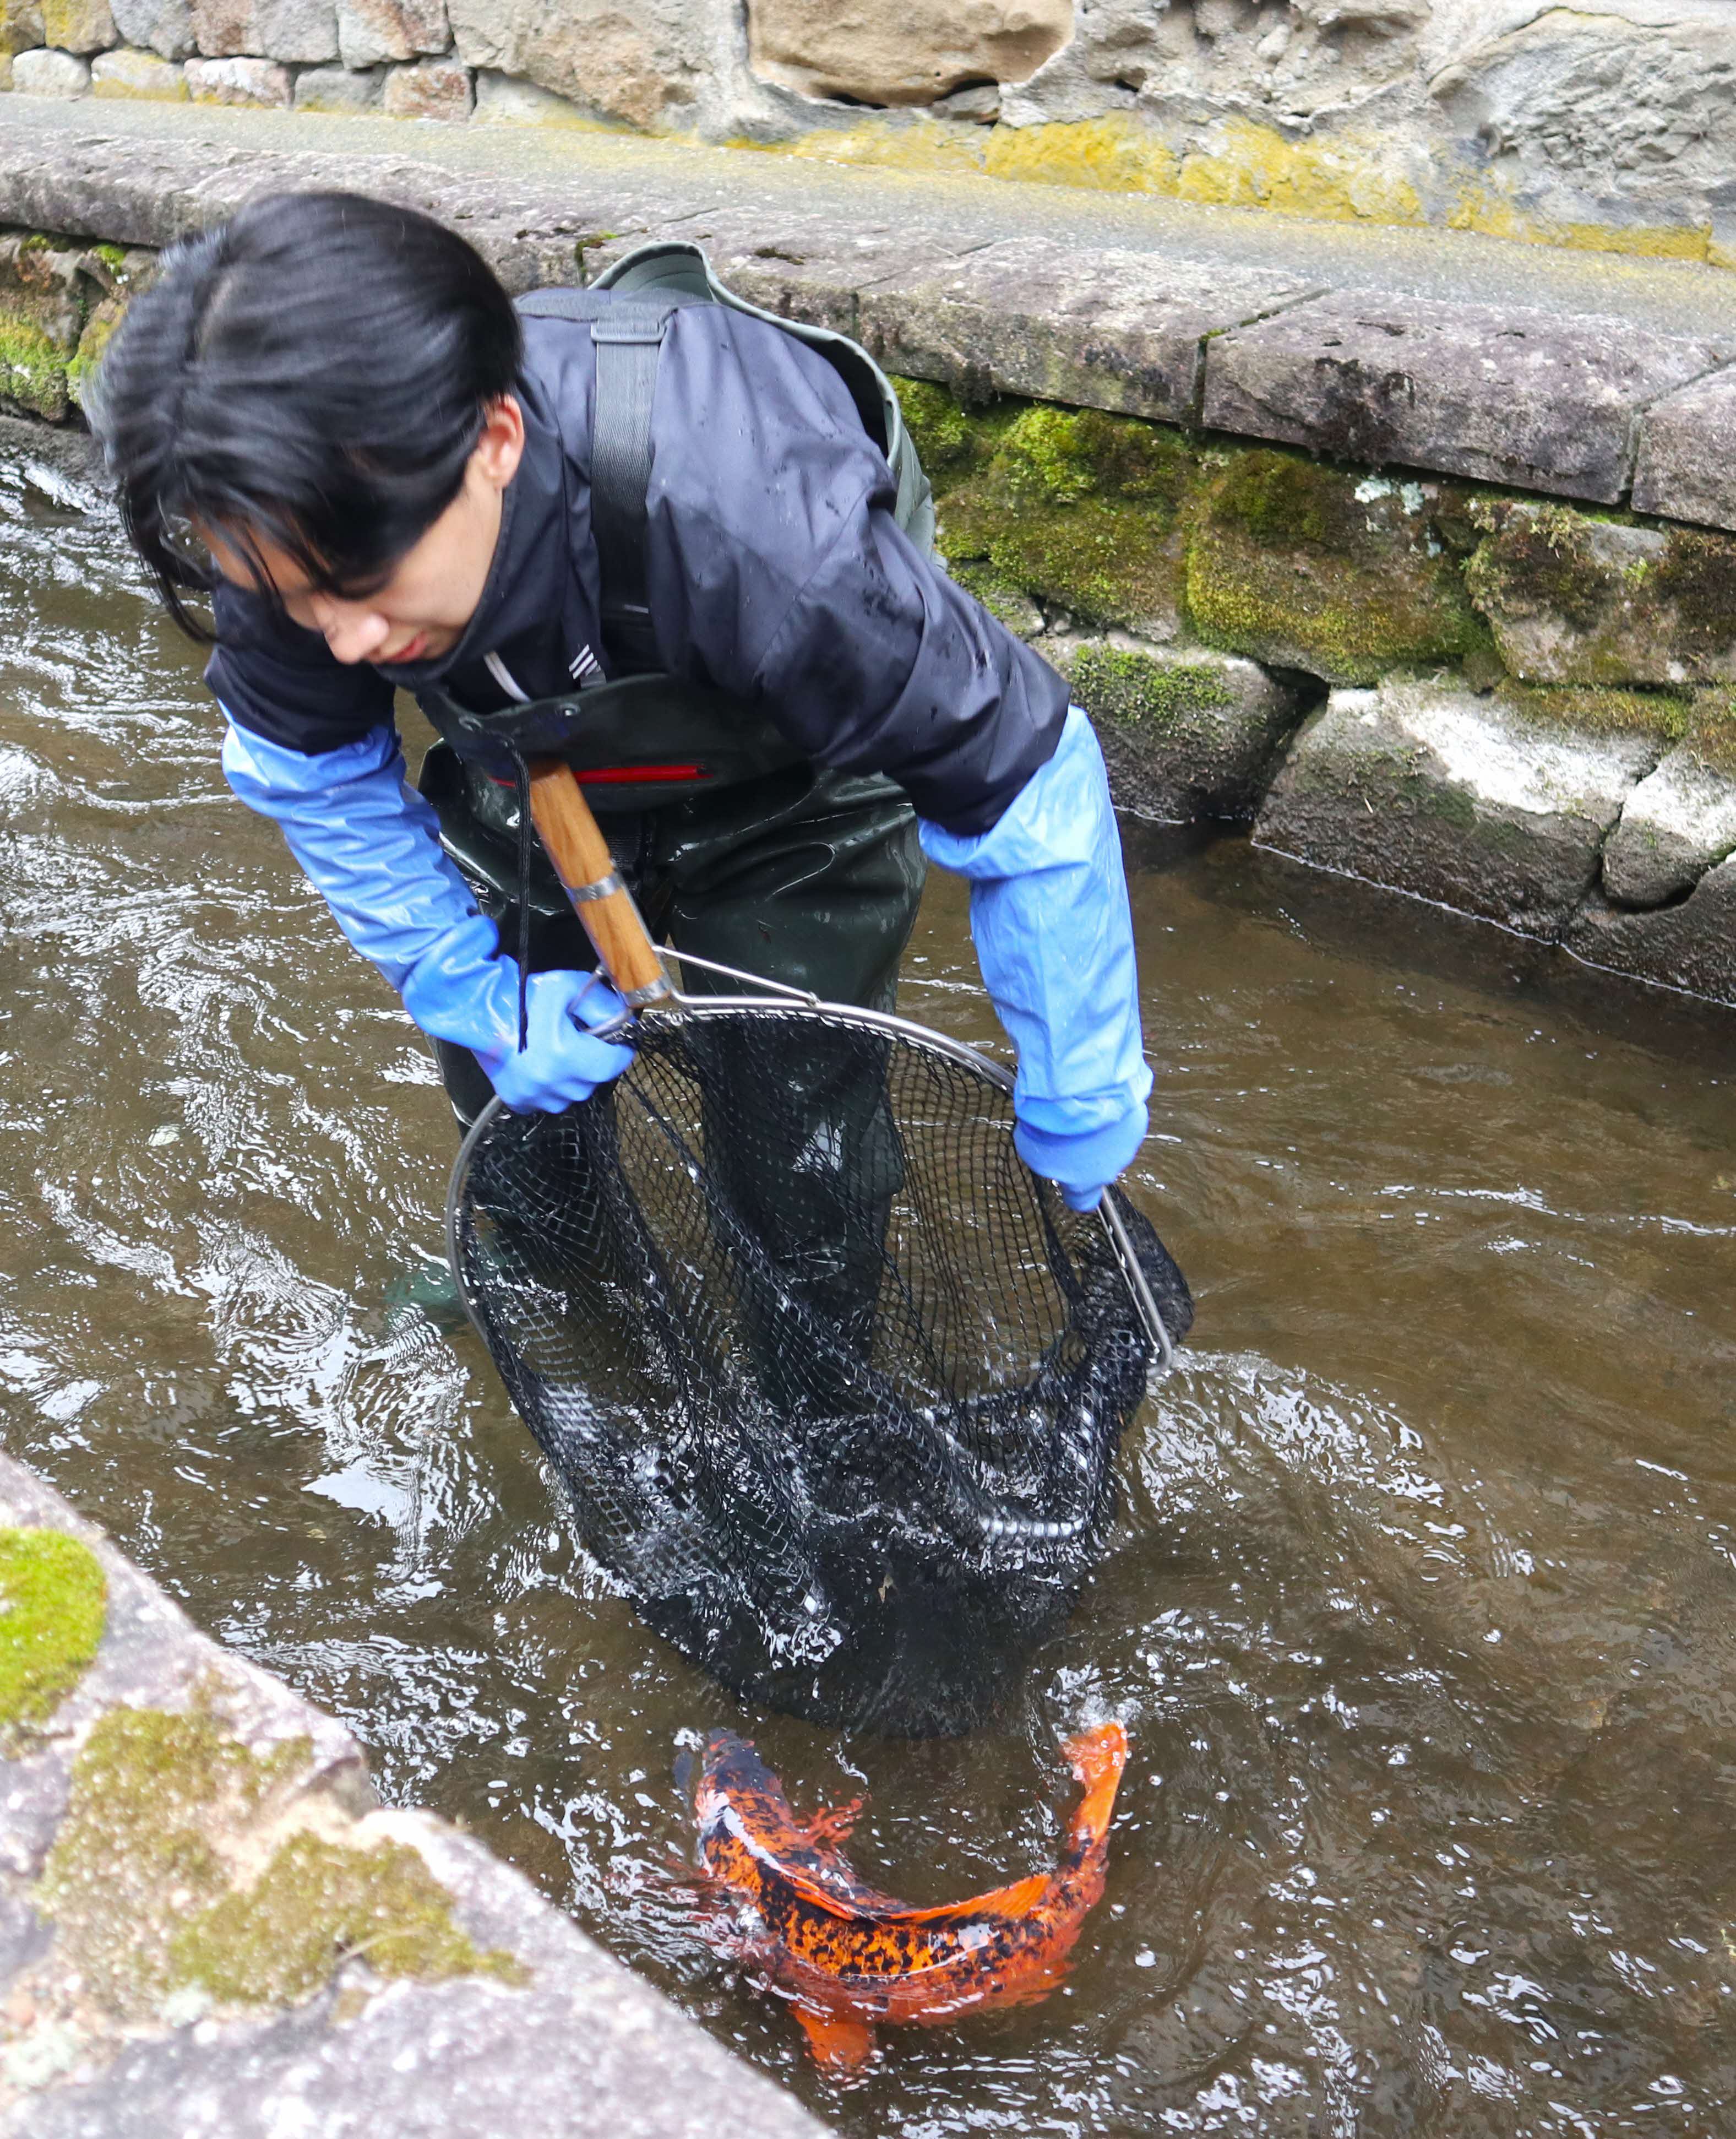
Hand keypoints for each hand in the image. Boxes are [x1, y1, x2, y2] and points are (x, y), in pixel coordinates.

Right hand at [476, 968, 635, 1113]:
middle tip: (581, 1041)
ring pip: (571, 1096)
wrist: (476, 1010)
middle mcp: (551, 1083)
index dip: (619, 1051)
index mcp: (566, 1055)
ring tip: (559, 1053)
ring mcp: (533, 1096)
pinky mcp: (517, 1101)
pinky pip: (546, 1102)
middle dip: (593, 1063)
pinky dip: (550, 1089)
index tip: (615, 1042)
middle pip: (593, 1081)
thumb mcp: (568, 988)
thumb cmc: (523, 995)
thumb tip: (623, 1021)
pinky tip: (541, 1067)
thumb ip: (602, 1005)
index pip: (614, 1064)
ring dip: (572, 1078)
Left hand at [1014, 1099, 1147, 1213]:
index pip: (1082, 1202)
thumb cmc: (1051, 1124)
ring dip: (1098, 1132)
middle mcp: (1108, 1170)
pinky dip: (1112, 1114)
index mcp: (1081, 1183)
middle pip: (1095, 1167)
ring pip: (1110, 1144)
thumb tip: (1047, 1151)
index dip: (1075, 1191)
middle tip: (1068, 1130)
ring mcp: (1126, 1147)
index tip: (1069, 1180)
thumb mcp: (1031, 1147)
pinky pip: (1121, 1122)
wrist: (1078, 1090)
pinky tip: (1098, 1099)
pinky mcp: (1136, 1123)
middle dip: (1084, 1152)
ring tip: (1082, 1110)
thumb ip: (1044, 1158)